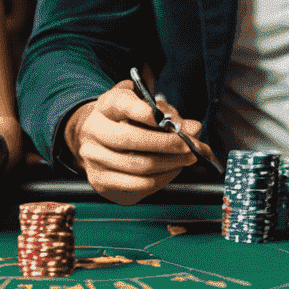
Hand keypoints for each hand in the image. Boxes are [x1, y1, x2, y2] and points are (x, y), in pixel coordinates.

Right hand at [63, 81, 214, 203]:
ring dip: (170, 163)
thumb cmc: (126, 122)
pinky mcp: (101, 181)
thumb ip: (168, 115)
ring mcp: (94, 158)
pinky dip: (162, 178)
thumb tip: (194, 128)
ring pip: (139, 164)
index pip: (121, 104)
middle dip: (167, 143)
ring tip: (187, 159)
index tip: (164, 118)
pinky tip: (172, 170)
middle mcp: (94, 130)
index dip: (143, 112)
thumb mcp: (143, 109)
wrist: (98, 141)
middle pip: (131, 138)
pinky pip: (139, 184)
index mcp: (105, 106)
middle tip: (190, 146)